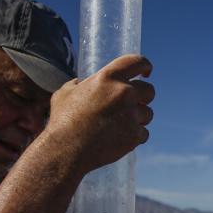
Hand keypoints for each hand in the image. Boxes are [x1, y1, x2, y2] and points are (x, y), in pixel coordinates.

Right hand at [44, 54, 154, 174]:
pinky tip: (120, 139)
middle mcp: (124, 93)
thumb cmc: (63, 121)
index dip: (145, 66)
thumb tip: (81, 83)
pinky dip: (135, 137)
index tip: (146, 72)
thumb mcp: (65, 93)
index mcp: (108, 77)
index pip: (137, 62)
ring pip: (148, 114)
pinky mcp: (134, 135)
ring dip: (138, 119)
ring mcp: (131, 114)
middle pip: (149, 91)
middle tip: (130, 106)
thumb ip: (78, 84)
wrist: (66, 150)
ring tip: (119, 126)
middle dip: (143, 98)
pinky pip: (144, 133)